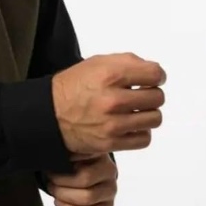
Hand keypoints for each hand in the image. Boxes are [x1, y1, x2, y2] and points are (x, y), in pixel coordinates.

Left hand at [46, 154, 117, 205]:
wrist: (76, 169)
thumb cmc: (68, 158)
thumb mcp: (66, 148)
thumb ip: (64, 148)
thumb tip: (53, 154)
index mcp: (99, 151)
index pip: (83, 155)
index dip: (65, 160)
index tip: (53, 162)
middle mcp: (109, 170)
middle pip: (85, 179)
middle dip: (61, 181)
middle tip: (50, 178)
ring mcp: (111, 189)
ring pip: (87, 198)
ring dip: (63, 195)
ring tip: (53, 189)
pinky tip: (58, 202)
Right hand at [51, 52, 165, 156]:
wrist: (48, 114)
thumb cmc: (74, 86)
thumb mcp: (97, 63)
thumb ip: (127, 63)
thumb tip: (155, 73)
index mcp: (110, 74)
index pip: (155, 74)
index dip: (156, 75)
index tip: (150, 79)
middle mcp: (113, 99)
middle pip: (157, 97)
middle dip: (151, 94)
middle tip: (140, 95)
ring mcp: (113, 123)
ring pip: (154, 119)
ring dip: (148, 114)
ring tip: (135, 111)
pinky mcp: (111, 142)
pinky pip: (144, 139)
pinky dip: (140, 132)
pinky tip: (130, 126)